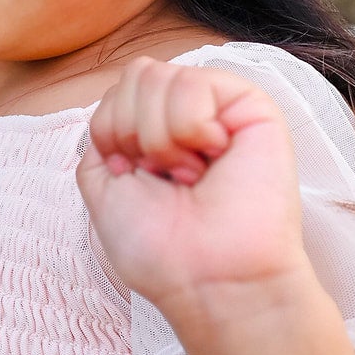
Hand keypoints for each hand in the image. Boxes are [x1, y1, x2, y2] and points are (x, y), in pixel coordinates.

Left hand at [76, 59, 307, 318]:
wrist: (208, 280)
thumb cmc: (161, 249)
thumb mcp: (103, 185)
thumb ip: (102, 132)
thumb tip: (117, 101)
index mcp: (155, 131)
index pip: (116, 92)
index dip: (109, 135)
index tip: (133, 177)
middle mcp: (187, 115)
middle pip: (135, 74)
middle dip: (131, 132)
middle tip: (164, 177)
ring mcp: (219, 107)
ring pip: (158, 76)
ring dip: (159, 137)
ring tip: (191, 175)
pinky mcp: (251, 105)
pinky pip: (194, 83)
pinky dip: (189, 128)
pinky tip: (211, 160)